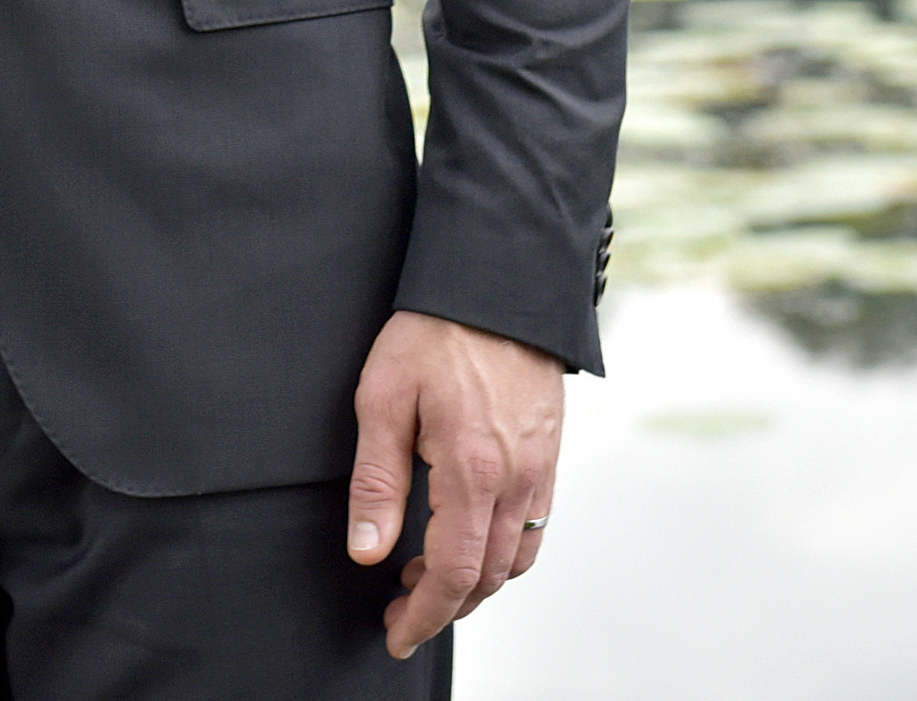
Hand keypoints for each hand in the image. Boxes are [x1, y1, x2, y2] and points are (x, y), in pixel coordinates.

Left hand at [345, 311, 565, 657]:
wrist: (499, 282)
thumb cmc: (436, 332)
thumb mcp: (383, 398)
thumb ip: (376, 480)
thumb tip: (366, 551)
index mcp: (472, 471)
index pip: (453, 573)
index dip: (424, 614)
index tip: (397, 634)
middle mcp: (516, 479)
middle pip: (489, 577)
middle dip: (444, 607)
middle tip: (402, 612)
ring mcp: (540, 468)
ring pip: (517, 558)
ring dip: (476, 584)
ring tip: (428, 578)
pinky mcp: (549, 453)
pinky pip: (536, 526)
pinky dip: (505, 552)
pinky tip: (470, 538)